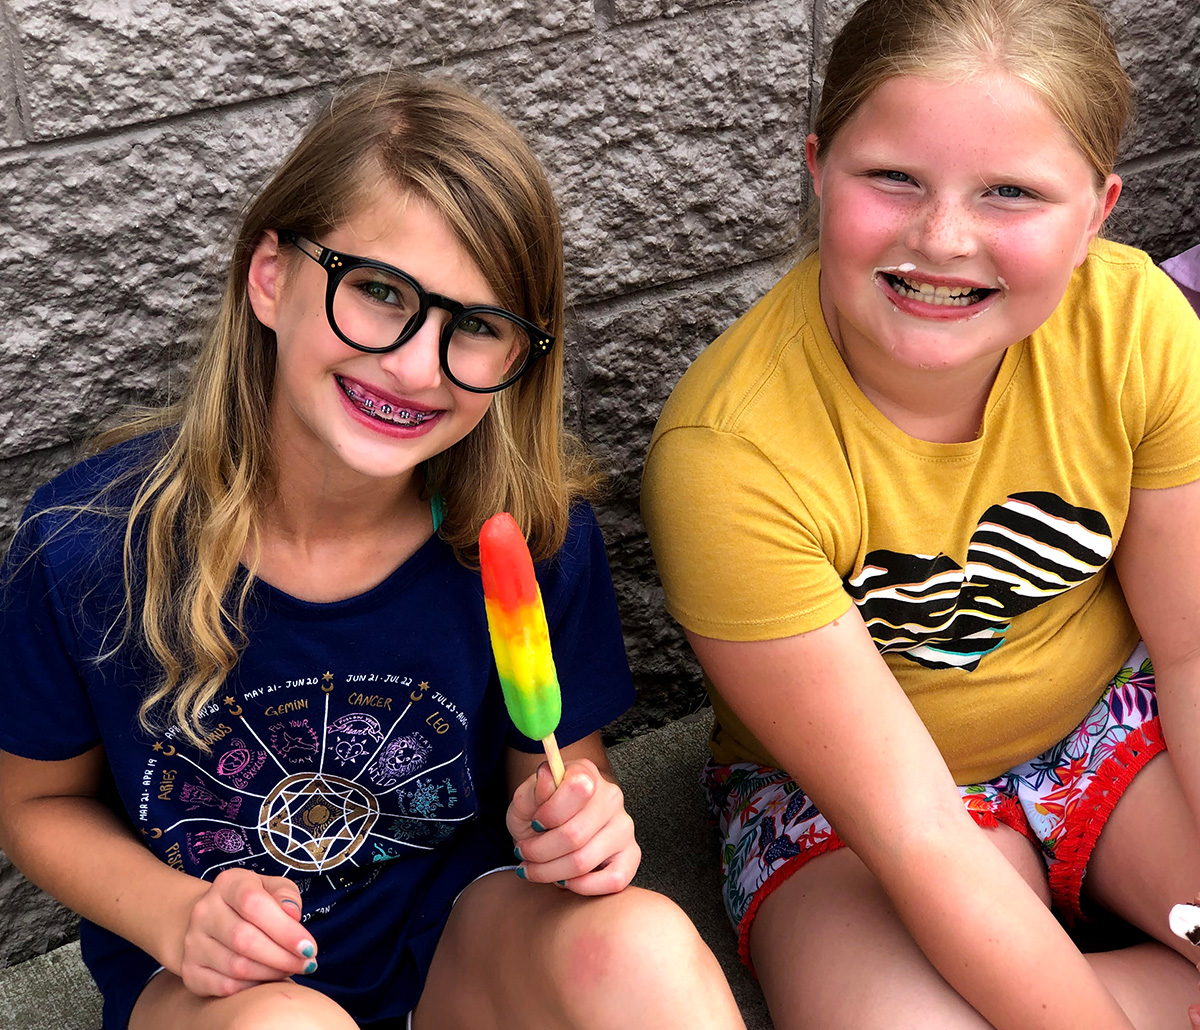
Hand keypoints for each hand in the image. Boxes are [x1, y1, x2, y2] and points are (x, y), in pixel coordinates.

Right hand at [176, 867, 317, 996]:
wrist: (210, 919)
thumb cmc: (252, 902)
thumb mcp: (271, 887)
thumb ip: (286, 896)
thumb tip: (293, 915)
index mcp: (228, 883)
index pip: (254, 904)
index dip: (285, 929)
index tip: (309, 947)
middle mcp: (204, 911)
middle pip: (244, 939)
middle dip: (282, 956)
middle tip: (306, 963)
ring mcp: (193, 942)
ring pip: (236, 966)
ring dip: (271, 973)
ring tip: (291, 970)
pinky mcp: (190, 970)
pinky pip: (224, 986)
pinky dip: (251, 987)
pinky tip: (268, 980)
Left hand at [506, 758, 639, 894]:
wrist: (552, 830)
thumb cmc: (538, 814)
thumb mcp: (525, 800)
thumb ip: (533, 791)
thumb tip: (546, 775)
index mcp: (586, 773)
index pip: (577, 788)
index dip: (549, 813)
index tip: (534, 823)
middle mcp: (611, 796)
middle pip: (575, 834)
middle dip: (540, 851)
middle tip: (524, 854)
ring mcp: (624, 826)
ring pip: (585, 861)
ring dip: (551, 872)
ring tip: (535, 868)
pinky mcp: (631, 855)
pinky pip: (614, 880)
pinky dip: (582, 887)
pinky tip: (564, 880)